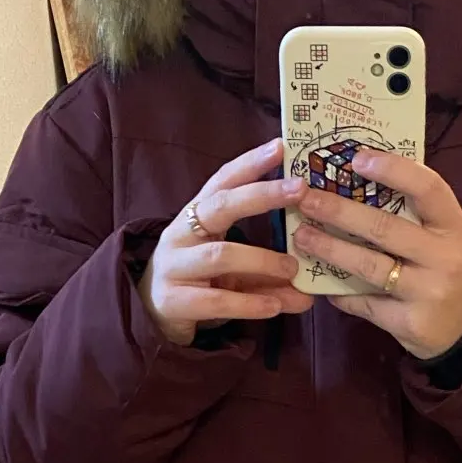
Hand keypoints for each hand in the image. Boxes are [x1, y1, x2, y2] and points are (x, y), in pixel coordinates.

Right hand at [140, 139, 312, 346]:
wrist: (151, 316)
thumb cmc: (198, 282)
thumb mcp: (234, 271)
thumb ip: (269, 275)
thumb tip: (310, 289)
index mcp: (196, 217)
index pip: (222, 181)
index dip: (250, 163)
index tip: (280, 147)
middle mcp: (181, 234)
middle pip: (221, 206)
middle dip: (262, 195)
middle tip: (300, 189)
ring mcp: (174, 267)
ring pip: (221, 255)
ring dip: (263, 260)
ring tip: (293, 269)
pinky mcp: (174, 301)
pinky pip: (216, 300)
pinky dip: (249, 303)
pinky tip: (274, 307)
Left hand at [293, 150, 461, 359]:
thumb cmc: (449, 268)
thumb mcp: (446, 236)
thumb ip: (414, 213)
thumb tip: (358, 179)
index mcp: (454, 227)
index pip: (428, 188)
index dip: (393, 170)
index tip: (357, 159)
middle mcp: (445, 258)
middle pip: (384, 228)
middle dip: (339, 212)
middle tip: (306, 199)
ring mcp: (428, 292)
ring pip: (369, 266)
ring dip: (329, 249)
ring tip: (302, 237)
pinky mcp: (410, 323)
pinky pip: (365, 303)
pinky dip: (341, 293)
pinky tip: (323, 284)